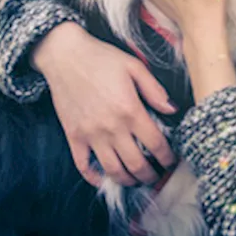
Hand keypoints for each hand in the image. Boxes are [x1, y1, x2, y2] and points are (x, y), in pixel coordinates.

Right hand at [31, 22, 177, 186]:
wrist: (64, 55)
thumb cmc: (101, 58)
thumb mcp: (134, 66)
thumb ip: (155, 90)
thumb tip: (172, 109)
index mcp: (130, 110)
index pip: (156, 144)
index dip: (167, 158)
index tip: (171, 161)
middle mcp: (111, 127)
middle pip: (136, 164)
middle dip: (151, 176)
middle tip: (156, 176)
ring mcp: (91, 134)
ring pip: (113, 170)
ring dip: (128, 181)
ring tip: (136, 180)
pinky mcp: (73, 136)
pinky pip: (84, 166)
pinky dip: (95, 178)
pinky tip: (104, 179)